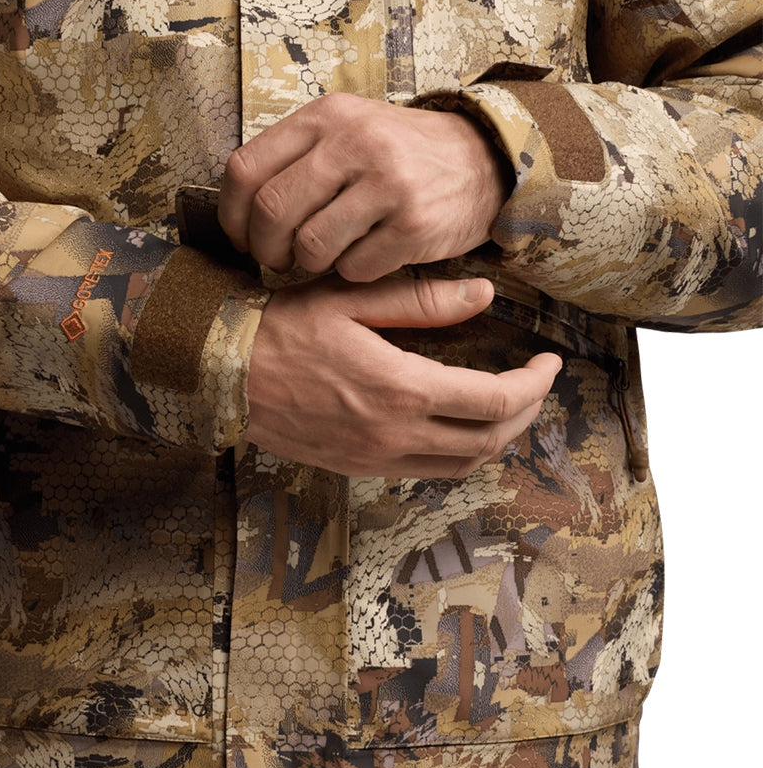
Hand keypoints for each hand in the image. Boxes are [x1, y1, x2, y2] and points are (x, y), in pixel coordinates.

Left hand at [218, 93, 510, 281]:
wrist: (483, 161)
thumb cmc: (398, 156)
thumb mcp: (347, 132)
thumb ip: (295, 159)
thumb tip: (240, 212)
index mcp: (326, 117)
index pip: (245, 169)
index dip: (233, 216)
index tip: (242, 237)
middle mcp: (354, 143)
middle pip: (272, 213)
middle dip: (266, 250)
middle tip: (278, 260)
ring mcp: (386, 183)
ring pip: (310, 247)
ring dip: (310, 265)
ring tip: (327, 256)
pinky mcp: (413, 224)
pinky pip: (354, 269)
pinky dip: (353, 272)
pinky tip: (369, 255)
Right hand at [246, 275, 560, 477]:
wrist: (221, 373)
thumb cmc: (279, 328)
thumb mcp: (351, 299)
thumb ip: (423, 301)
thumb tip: (484, 295)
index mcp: (400, 389)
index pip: (494, 401)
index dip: (533, 385)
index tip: (547, 362)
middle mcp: (393, 435)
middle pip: (487, 441)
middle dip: (524, 414)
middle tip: (533, 384)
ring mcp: (372, 459)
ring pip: (458, 466)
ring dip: (493, 439)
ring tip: (504, 407)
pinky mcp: (354, 468)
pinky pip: (423, 472)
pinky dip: (453, 453)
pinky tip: (453, 426)